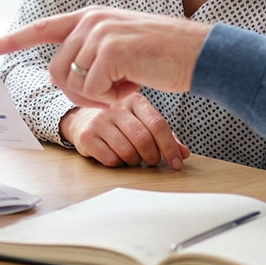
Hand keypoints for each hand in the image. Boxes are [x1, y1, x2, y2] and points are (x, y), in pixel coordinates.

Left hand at [0, 6, 207, 106]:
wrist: (200, 54)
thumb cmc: (163, 55)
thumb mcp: (122, 44)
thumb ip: (93, 51)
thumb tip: (67, 75)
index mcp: (91, 17)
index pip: (43, 27)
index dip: (14, 38)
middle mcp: (91, 21)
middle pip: (55, 69)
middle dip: (77, 92)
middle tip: (109, 95)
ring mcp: (100, 34)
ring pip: (72, 82)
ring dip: (97, 97)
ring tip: (126, 86)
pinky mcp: (111, 52)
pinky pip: (92, 91)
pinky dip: (110, 99)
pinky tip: (134, 86)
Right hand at [60, 95, 190, 169]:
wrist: (82, 118)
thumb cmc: (119, 122)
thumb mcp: (142, 121)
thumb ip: (164, 136)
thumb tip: (183, 154)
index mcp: (135, 101)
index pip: (158, 124)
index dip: (170, 147)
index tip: (177, 163)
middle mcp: (116, 108)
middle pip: (143, 139)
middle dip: (152, 157)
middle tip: (152, 162)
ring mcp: (99, 120)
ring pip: (127, 151)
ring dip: (134, 161)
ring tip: (133, 157)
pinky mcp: (86, 135)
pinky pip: (110, 159)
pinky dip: (118, 163)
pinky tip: (116, 156)